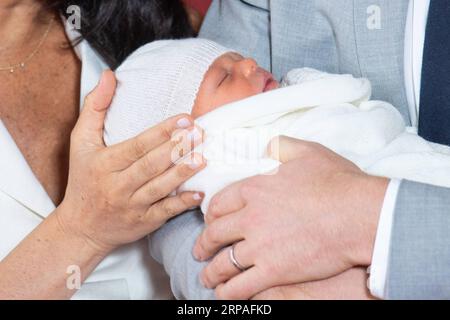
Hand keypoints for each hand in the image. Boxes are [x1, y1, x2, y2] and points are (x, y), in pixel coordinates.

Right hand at [58, 71, 205, 253]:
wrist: (81, 227)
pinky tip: (199, 193)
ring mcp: (132, 206)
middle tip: (200, 133)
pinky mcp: (144, 222)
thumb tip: (109, 75)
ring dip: (182, 173)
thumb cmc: (83, 178)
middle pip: (150, 165)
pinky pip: (165, 212)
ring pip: (160, 188)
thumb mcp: (80, 142)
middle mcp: (118, 185)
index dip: (161, 132)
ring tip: (203, 158)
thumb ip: (94, 107)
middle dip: (177, 149)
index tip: (185, 118)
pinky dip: (182, 204)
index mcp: (104, 163)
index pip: (136, 146)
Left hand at [193, 136, 387, 298]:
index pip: (219, 203)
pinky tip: (224, 295)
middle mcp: (250, 217)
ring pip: (224, 263)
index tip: (209, 221)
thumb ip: (281, 146)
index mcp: (254, 189)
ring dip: (211, 272)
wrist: (358, 213)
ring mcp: (260, 246)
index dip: (210, 215)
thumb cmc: (336, 182)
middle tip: (200, 251)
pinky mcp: (274, 270)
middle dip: (203, 244)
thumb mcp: (306, 152)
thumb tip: (268, 146)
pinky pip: (242, 287)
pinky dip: (229, 293)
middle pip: (215, 234)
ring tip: (207, 277)